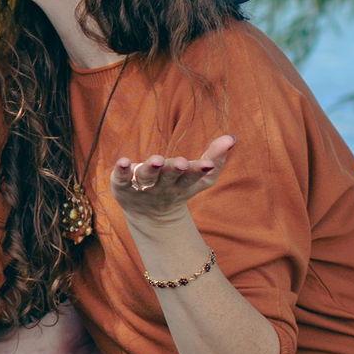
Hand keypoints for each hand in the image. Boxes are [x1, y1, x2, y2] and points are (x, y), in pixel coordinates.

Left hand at [108, 133, 234, 234]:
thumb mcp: (200, 177)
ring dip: (151, 169)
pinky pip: (121, 179)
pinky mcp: (122, 187)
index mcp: (181, 184)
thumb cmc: (178, 188)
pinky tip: (123, 161)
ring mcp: (142, 187)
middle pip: (169, 177)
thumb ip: (215, 157)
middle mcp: (162, 186)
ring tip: (156, 160)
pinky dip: (121, 171)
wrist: (149, 215)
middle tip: (180, 163)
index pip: (191, 177)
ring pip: (146, 178)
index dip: (198, 170)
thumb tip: (231, 138)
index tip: (206, 164)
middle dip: (174, 170)